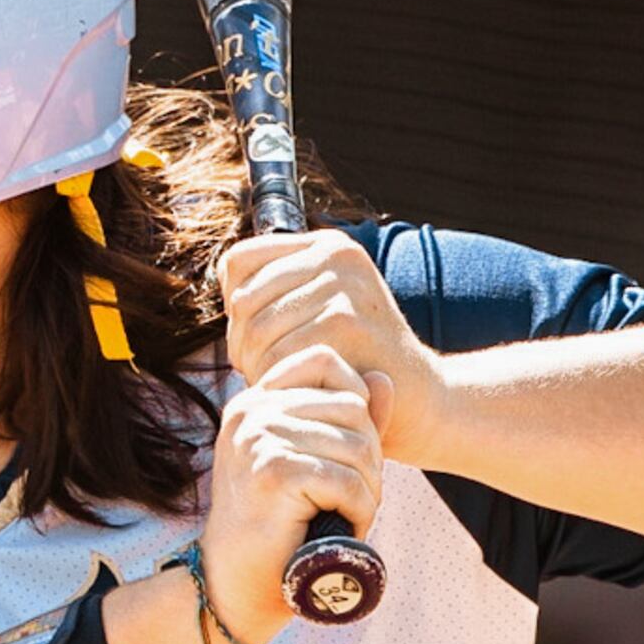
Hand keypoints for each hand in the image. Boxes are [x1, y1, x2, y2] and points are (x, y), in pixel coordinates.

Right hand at [198, 341, 383, 643]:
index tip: (347, 454)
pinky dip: (359, 512)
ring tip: (348, 516)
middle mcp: (251, 411)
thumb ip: (349, 418)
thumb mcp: (315, 460)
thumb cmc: (279, 526)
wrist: (236, 585)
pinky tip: (342, 528)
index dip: (357, 403)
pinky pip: (348, 482)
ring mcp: (258, 439)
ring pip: (357, 447)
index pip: (325, 361)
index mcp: (255, 401)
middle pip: (352, 407)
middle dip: (369, 458)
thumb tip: (384, 378)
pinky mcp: (273, 472)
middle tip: (353, 497)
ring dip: (368, 490)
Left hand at [218, 231, 447, 466]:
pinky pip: (276, 356)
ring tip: (279, 381)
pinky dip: (275, 382)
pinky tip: (295, 392)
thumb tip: (223, 281)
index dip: (234, 305)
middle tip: (261, 370)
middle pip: (242, 298)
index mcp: (327, 245)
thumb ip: (281, 290)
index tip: (253, 335)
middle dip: (241, 343)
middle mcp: (335, 255)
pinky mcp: (344, 322)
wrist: (420, 398)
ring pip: (254, 329)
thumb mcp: (323, 308)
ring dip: (255, 367)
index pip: (238, 261)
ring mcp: (342, 286)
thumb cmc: (357, 359)